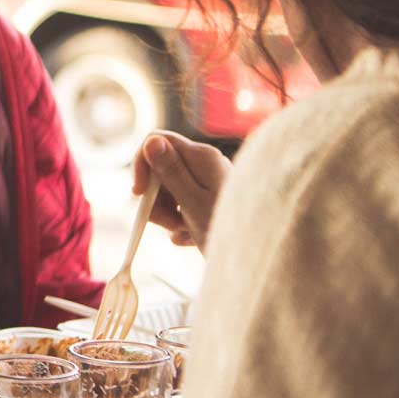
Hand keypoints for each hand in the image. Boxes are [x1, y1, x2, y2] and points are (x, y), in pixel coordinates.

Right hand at [133, 130, 230, 249]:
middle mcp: (205, 164)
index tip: (138, 194)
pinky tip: (191, 239)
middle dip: (156, 197)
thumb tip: (151, 141)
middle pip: (161, 169)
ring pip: (169, 190)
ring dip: (167, 214)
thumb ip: (171, 171)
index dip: (142, 165)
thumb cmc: (231, 231)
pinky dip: (181, 223)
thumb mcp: (193, 203)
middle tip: (167, 223)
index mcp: (201, 157)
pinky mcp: (210, 200)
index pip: (157, 141)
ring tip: (183, 232)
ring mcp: (209, 182)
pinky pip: (183, 205)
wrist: (259, 256)